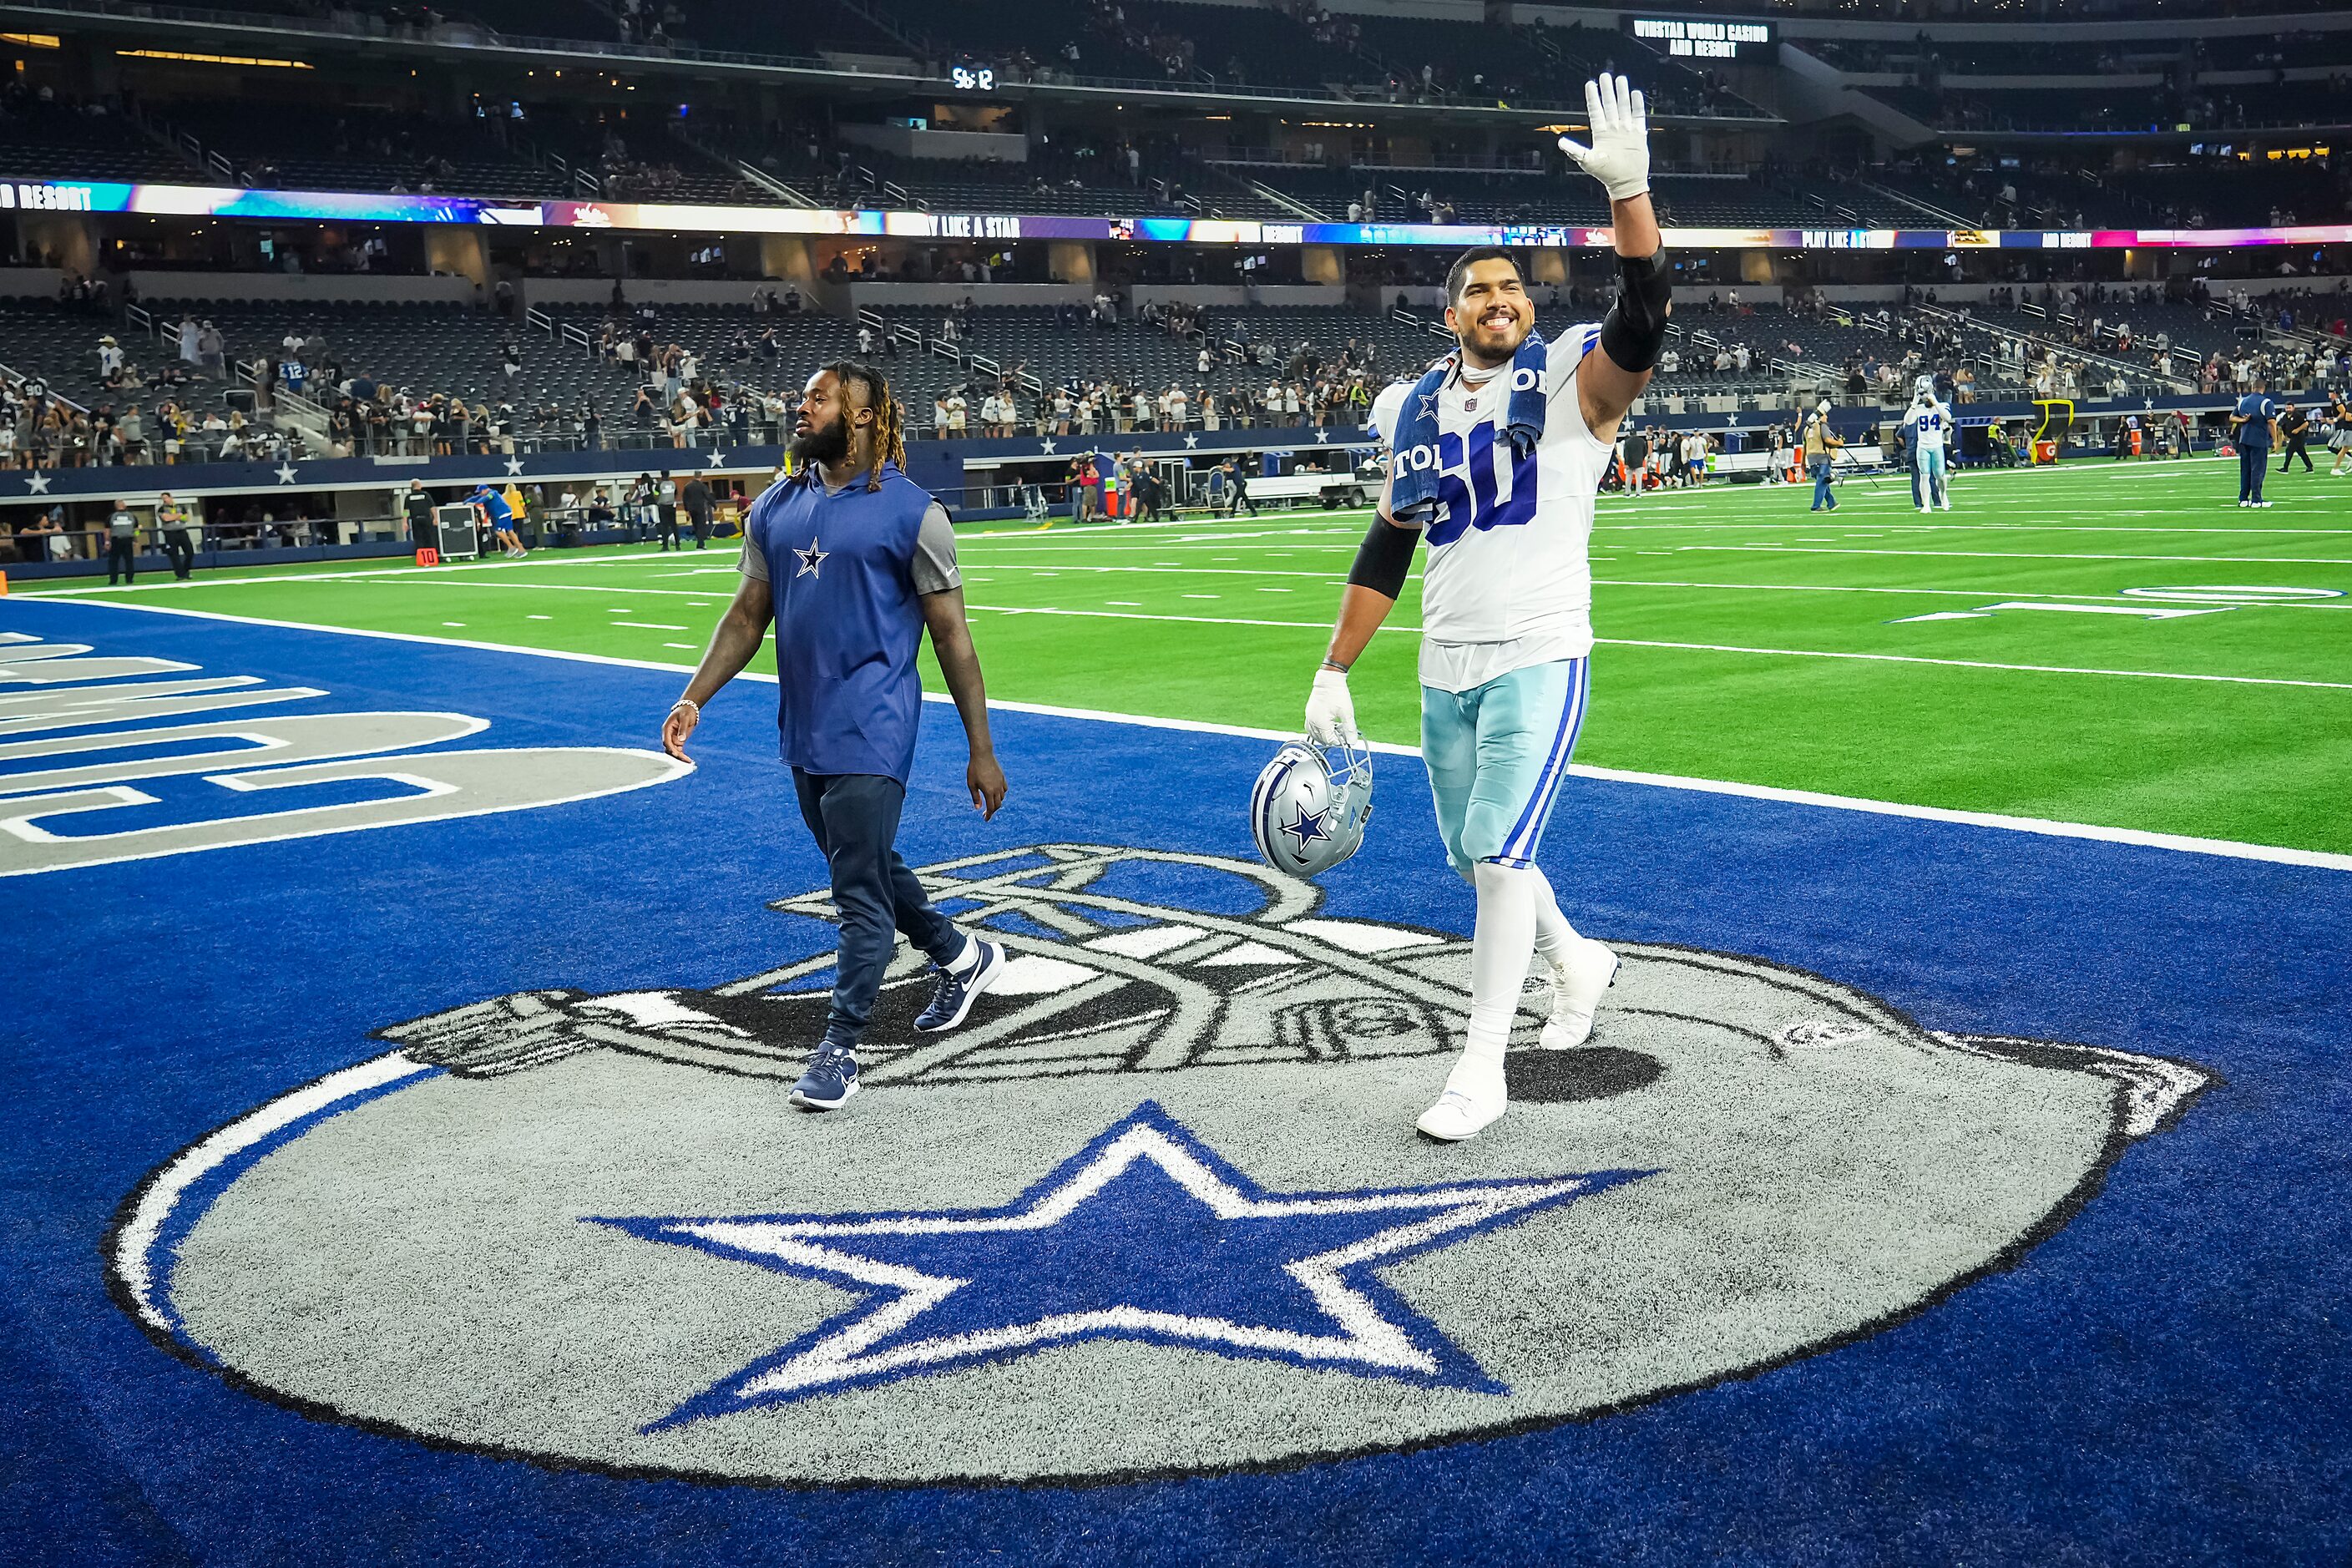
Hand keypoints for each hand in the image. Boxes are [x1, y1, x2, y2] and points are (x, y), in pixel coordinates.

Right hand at [661, 700, 698, 761]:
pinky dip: (682, 755)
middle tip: (685, 760)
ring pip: (674, 750)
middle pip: (669, 747)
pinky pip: (679, 750)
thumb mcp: (685, 719)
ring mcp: (673, 738)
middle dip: (676, 754)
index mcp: (666, 728)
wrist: (689, 709)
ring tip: (688, 761)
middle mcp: (668, 735)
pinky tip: (688, 760)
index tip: (677, 753)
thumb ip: (683, 729)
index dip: (671, 748)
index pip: (666, 741)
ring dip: (679, 756)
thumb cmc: (685, 712)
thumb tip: (681, 740)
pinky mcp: (679, 741)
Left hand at [968, 753, 1006, 819]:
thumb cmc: (974, 769)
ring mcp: (1001, 782)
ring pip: (1002, 797)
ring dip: (997, 802)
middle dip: (993, 810)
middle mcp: (997, 788)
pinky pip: (1005, 789)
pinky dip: (1002, 794)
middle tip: (986, 813)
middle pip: (998, 804)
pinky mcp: (1002, 777)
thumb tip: (978, 808)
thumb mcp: (971, 784)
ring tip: (990, 803)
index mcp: (989, 791)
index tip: (985, 819)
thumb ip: (975, 797)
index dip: (989, 815)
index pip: (991, 808)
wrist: (982, 754)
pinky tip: (997, 793)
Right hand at [1305, 666, 1357, 747]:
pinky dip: (1318, 730)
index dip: (1339, 740)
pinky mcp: (1308, 713)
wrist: (1329, 679)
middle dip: (1333, 737)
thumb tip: (1352, 742)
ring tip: (1335, 727)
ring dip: (1325, 735)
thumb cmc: (1338, 694)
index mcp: (1321, 723)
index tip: (1346, 732)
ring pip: (1315, 735)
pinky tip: (1327, 726)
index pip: (1330, 740)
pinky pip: (1310, 728)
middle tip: (1342, 729)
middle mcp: (1312, 722)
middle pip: (1322, 739)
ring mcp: (1309, 717)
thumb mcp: (1347, 713)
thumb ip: (1349, 729)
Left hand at [1558, 75, 1650, 201]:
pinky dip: (1637, 105)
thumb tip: (1560, 142)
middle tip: (1605, 75)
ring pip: (1623, 107)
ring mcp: (1626, 130)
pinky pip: (1638, 116)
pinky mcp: (1638, 134)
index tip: (1590, 84)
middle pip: (1610, 104)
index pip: (1595, 110)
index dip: (1593, 97)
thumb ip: (1575, 151)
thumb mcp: (1588, 161)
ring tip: (1620, 79)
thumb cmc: (1606, 174)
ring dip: (1622, 93)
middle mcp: (1613, 129)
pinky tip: (1635, 93)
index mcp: (1600, 133)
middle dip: (1607, 90)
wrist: (1626, 182)